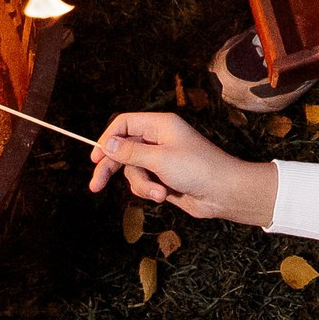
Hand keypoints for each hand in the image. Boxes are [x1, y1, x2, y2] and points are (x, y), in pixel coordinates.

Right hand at [87, 112, 278, 225]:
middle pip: (123, 150)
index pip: (125, 124)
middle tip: (95, 186)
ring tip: (159, 193)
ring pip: (133, 171)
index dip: (108, 138)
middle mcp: (159, 139)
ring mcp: (161, 159)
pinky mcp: (164, 177)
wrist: (223, 193)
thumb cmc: (197, 169)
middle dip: (112, 168)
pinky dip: (149, 190)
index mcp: (160, 125)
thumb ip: (131, 152)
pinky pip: (144, 183)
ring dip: (142, 184)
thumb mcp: (159, 159)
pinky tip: (164, 195)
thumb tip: (107, 145)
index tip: (95, 157)